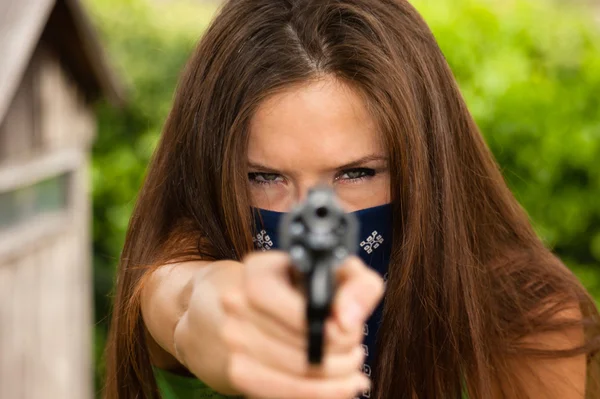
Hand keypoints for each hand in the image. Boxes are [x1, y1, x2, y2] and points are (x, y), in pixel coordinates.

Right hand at [220, 251, 383, 398]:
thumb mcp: (346, 272)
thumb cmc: (317, 285)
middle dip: (335, 355)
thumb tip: (346, 322)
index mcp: (258, 272)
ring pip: (287, 375)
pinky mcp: (240, 370)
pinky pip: (279, 393)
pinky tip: (341, 386)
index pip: (270, 298)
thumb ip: (359, 286)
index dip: (311, 321)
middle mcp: (237, 304)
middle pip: (287, 344)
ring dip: (330, 378)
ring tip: (351, 367)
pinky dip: (316, 393)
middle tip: (356, 350)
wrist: (283, 303)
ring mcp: (234, 339)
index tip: (345, 330)